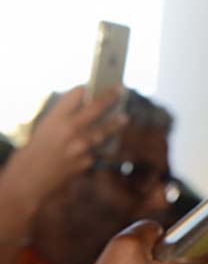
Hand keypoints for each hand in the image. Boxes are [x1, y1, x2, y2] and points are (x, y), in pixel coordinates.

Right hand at [2, 86, 124, 205]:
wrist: (27, 181)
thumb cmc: (35, 152)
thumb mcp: (45, 130)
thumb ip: (64, 119)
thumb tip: (91, 109)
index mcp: (55, 119)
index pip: (76, 94)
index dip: (86, 88)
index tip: (96, 82)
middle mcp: (69, 130)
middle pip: (97, 107)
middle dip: (111, 96)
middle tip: (122, 89)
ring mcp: (79, 146)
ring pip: (105, 130)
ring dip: (115, 123)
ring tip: (124, 117)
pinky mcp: (85, 162)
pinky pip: (97, 151)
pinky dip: (99, 148)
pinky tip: (105, 144)